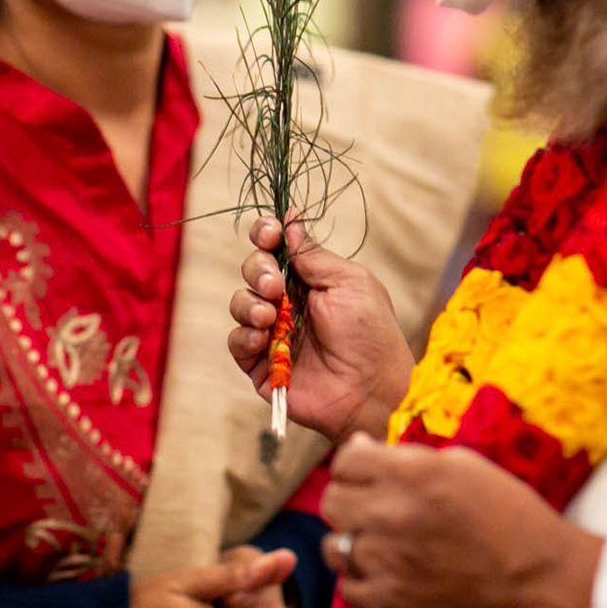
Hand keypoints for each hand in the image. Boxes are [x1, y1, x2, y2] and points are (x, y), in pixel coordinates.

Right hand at [227, 217, 415, 443]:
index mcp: (309, 279)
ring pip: (239, 303)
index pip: (274, 247)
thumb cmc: (370, 334)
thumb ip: (313, 254)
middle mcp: (287, 302)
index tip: (269, 234)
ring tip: (270, 317)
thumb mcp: (348, 282)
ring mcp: (272, 333)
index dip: (265, 234)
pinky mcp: (260, 364)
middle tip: (276, 286)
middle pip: (253, 270)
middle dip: (258, 271)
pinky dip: (244, 335)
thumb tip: (289, 219)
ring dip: (249, 304)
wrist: (371, 388)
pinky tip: (262, 338)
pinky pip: (236, 341)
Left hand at [320, 435, 603, 607]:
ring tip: (383, 545)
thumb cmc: (511, 517)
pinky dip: (364, 581)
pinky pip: (348, 589)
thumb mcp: (464, 466)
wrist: (542, 583)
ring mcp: (386, 563)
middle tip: (376, 509)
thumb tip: (360, 446)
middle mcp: (390, 515)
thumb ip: (406, 456)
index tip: (369, 475)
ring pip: (333, 546)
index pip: (344, 461)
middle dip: (350, 500)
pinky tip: (389, 575)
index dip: (355, 466)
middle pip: (331, 502)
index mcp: (410, 474)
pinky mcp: (391, 604)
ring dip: (353, 542)